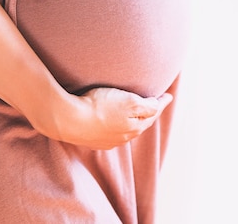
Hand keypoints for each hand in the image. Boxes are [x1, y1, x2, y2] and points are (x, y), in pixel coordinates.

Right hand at [49, 86, 173, 149]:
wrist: (68, 120)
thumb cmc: (99, 106)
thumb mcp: (129, 102)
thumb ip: (147, 106)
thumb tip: (159, 105)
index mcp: (135, 127)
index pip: (152, 114)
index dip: (161, 103)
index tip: (168, 95)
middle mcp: (123, 137)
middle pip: (140, 124)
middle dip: (148, 114)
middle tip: (155, 103)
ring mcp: (107, 141)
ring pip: (125, 129)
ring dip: (131, 121)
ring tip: (134, 112)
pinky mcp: (92, 140)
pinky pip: (109, 133)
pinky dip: (115, 125)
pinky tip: (111, 122)